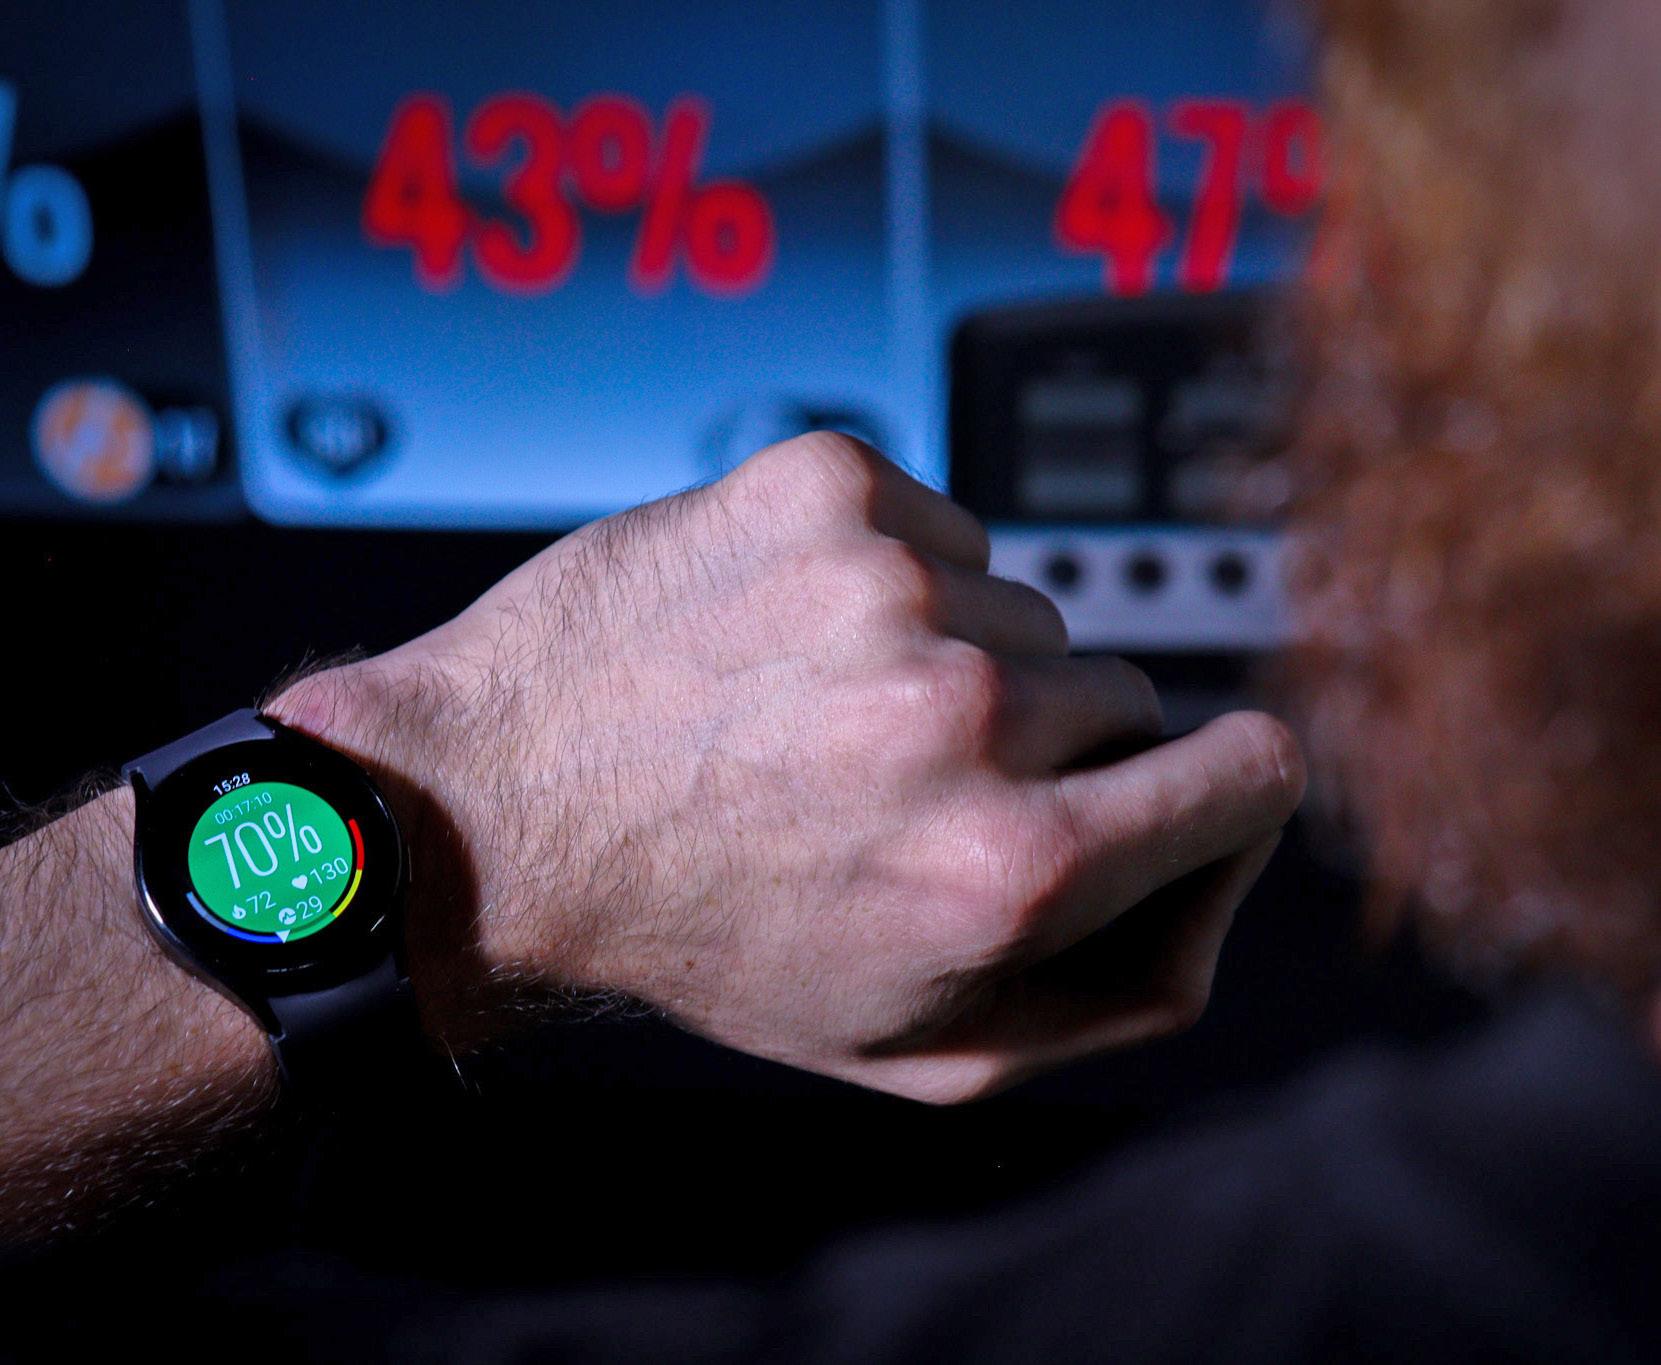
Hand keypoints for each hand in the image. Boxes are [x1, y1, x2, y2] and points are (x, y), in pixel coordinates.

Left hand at [274, 433, 1303, 1101]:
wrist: (494, 814)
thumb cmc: (703, 938)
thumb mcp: (922, 1051)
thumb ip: (1119, 987)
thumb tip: (1224, 861)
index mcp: (1010, 869)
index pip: (1252, 769)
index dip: (1221, 785)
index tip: (1170, 785)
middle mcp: (966, 715)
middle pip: (1125, 693)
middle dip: (1040, 748)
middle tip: (899, 790)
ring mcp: (892, 584)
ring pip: (1021, 613)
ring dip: (949, 664)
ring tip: (818, 721)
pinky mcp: (826, 488)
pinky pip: (942, 536)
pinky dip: (887, 586)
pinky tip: (789, 645)